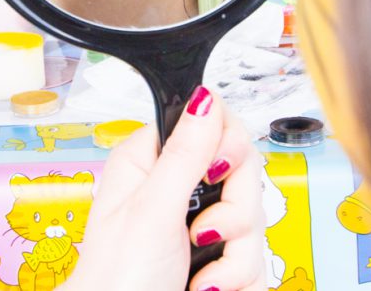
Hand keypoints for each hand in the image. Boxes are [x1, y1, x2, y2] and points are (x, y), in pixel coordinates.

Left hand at [67, 87, 265, 290]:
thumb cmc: (114, 281)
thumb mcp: (152, 210)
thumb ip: (185, 154)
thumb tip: (204, 98)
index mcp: (153, 161)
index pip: (213, 121)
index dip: (227, 145)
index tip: (216, 173)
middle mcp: (178, 187)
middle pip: (243, 171)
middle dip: (233, 214)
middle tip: (201, 234)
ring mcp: (201, 224)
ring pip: (254, 218)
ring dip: (234, 257)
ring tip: (199, 275)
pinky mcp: (220, 258)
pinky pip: (256, 256)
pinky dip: (237, 279)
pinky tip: (207, 288)